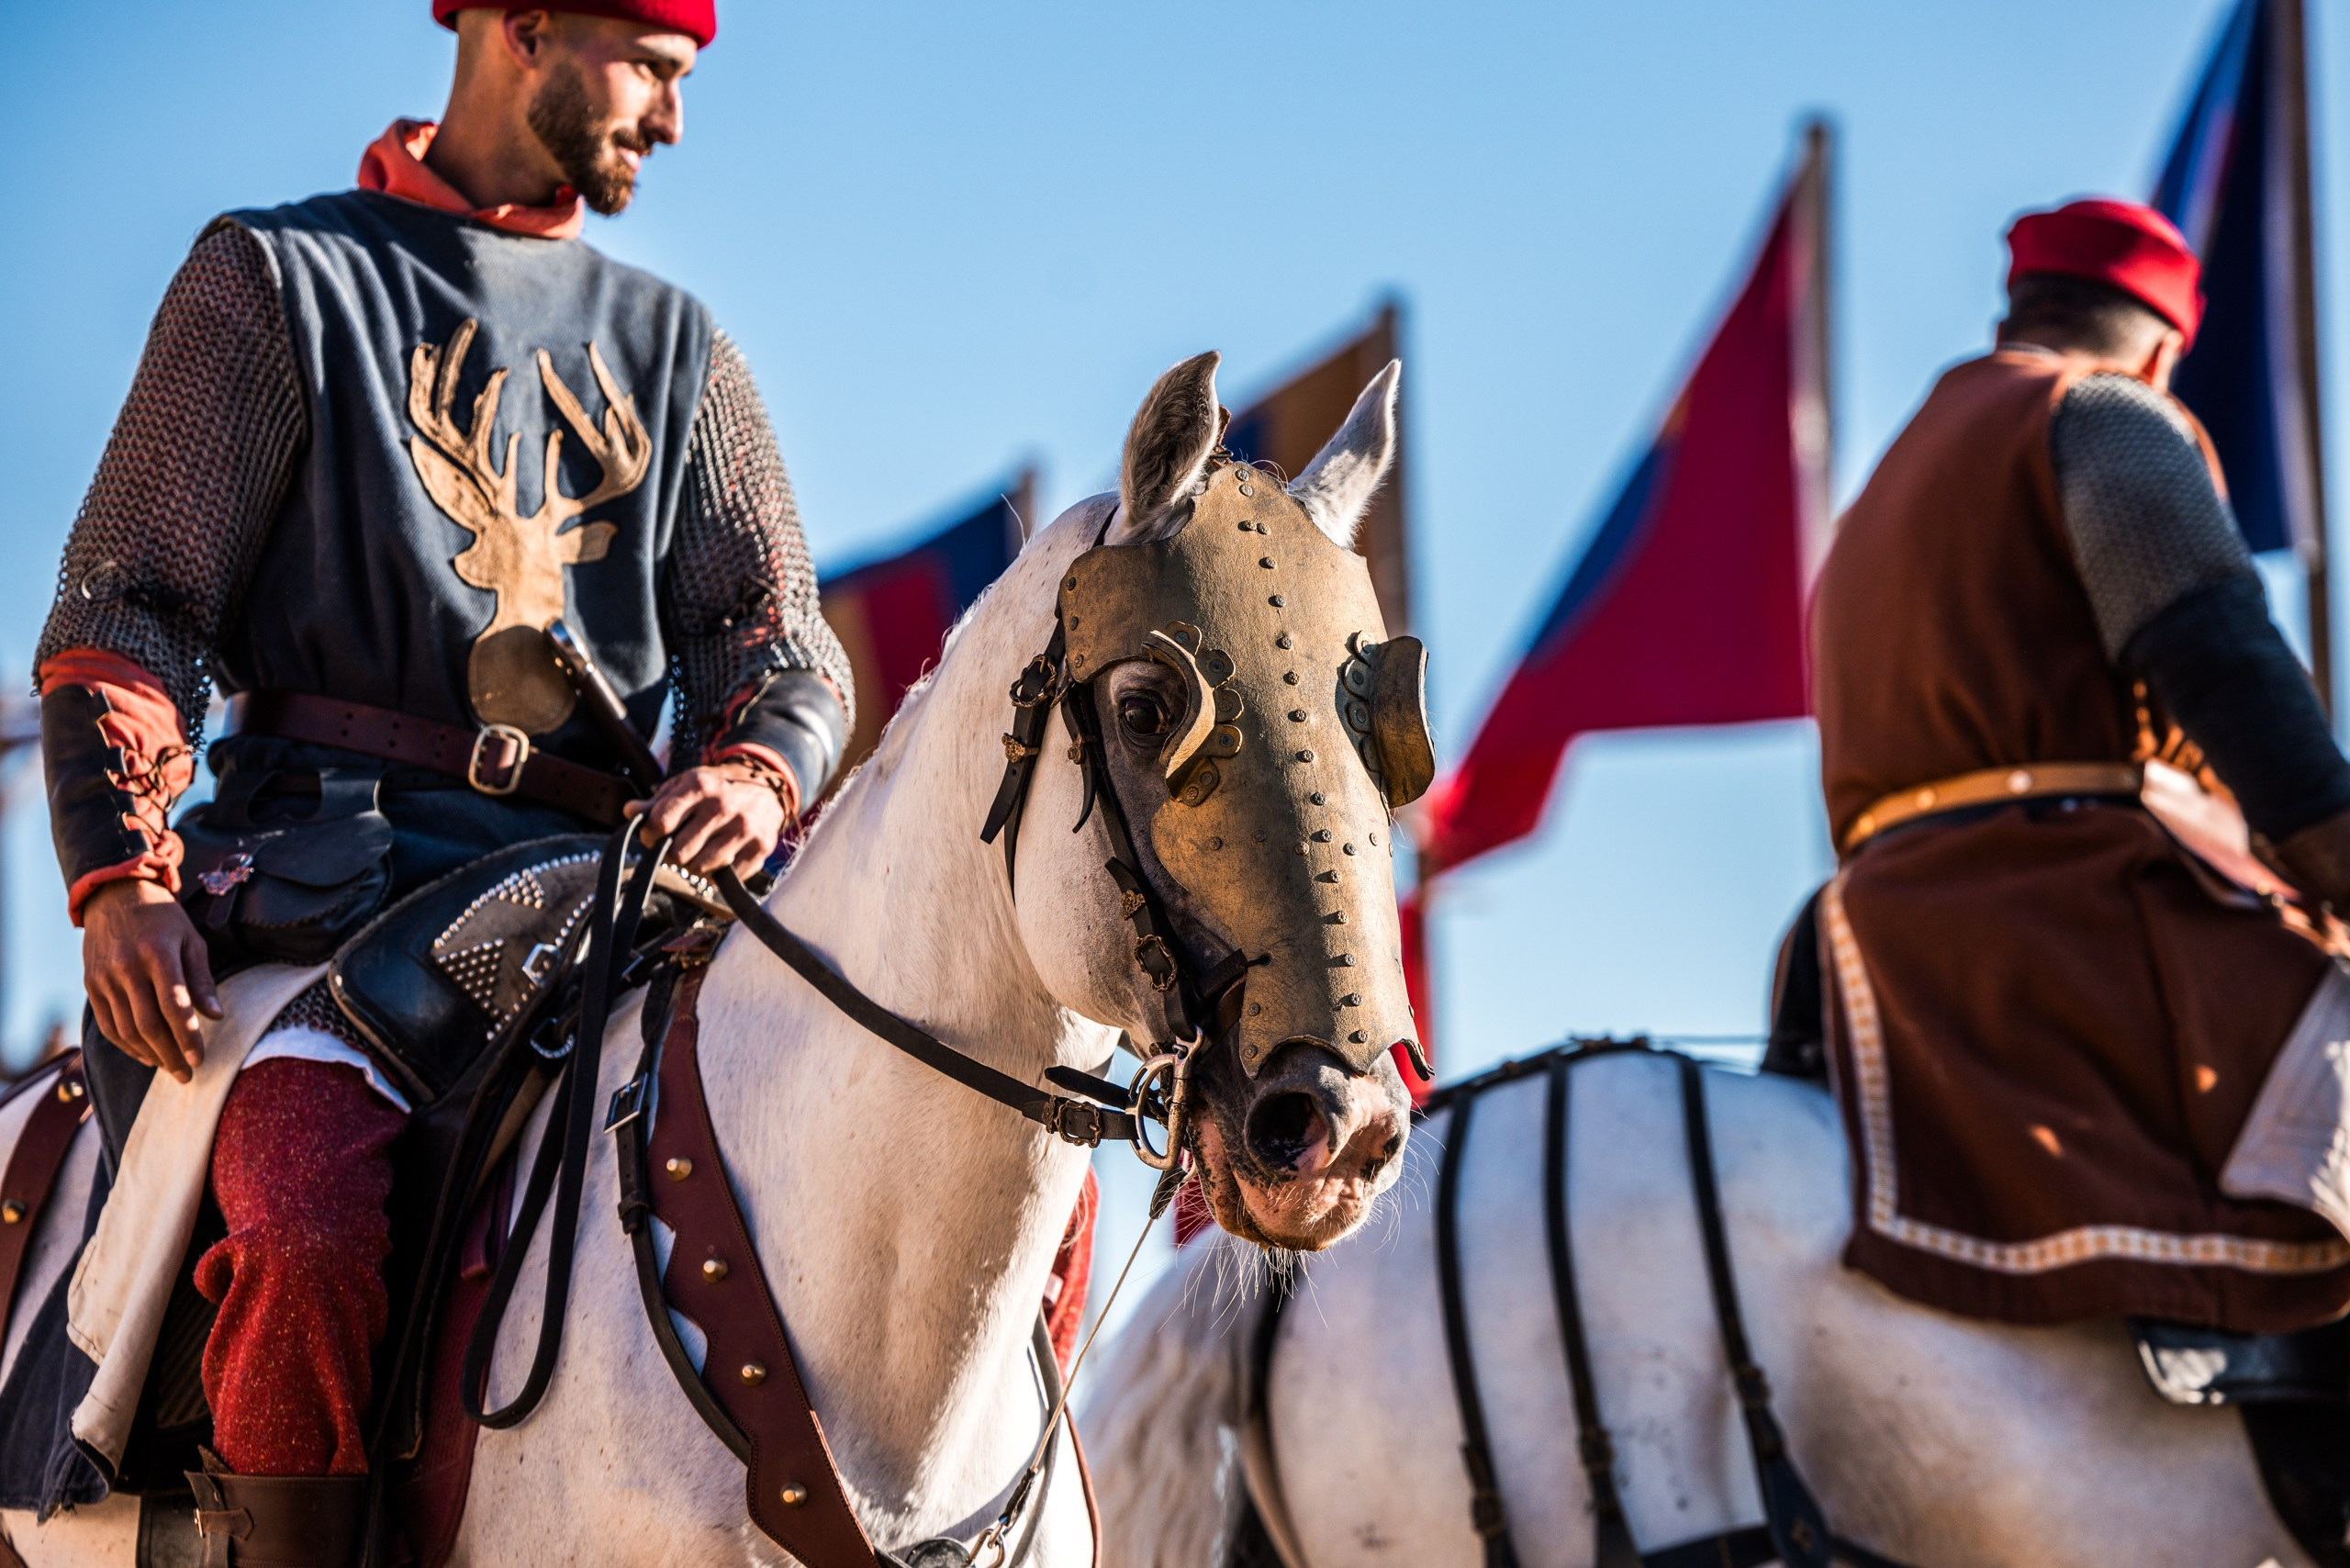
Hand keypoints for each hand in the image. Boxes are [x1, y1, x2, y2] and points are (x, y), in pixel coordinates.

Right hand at [82, 878, 220, 1083]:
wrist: (115, 895)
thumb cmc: (162, 919)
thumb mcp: (191, 940)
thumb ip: (202, 979)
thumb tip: (217, 1016)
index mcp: (158, 954)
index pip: (174, 1005)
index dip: (187, 1036)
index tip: (199, 1059)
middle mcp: (127, 967)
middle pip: (148, 1024)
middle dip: (170, 1055)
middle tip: (187, 1075)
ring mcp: (104, 977)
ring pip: (125, 1029)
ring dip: (149, 1054)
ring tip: (170, 1068)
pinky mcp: (90, 984)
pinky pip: (107, 1024)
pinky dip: (126, 1045)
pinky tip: (145, 1055)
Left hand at [626, 763, 788, 877]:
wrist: (765, 789)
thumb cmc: (717, 789)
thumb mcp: (686, 785)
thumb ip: (656, 802)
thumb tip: (630, 812)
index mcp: (700, 785)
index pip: (660, 823)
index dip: (650, 835)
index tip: (653, 836)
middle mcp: (723, 806)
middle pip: (679, 852)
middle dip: (672, 854)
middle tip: (676, 847)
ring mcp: (744, 828)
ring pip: (701, 868)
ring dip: (694, 866)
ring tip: (698, 852)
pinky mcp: (760, 847)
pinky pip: (727, 877)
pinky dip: (719, 872)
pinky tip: (720, 856)